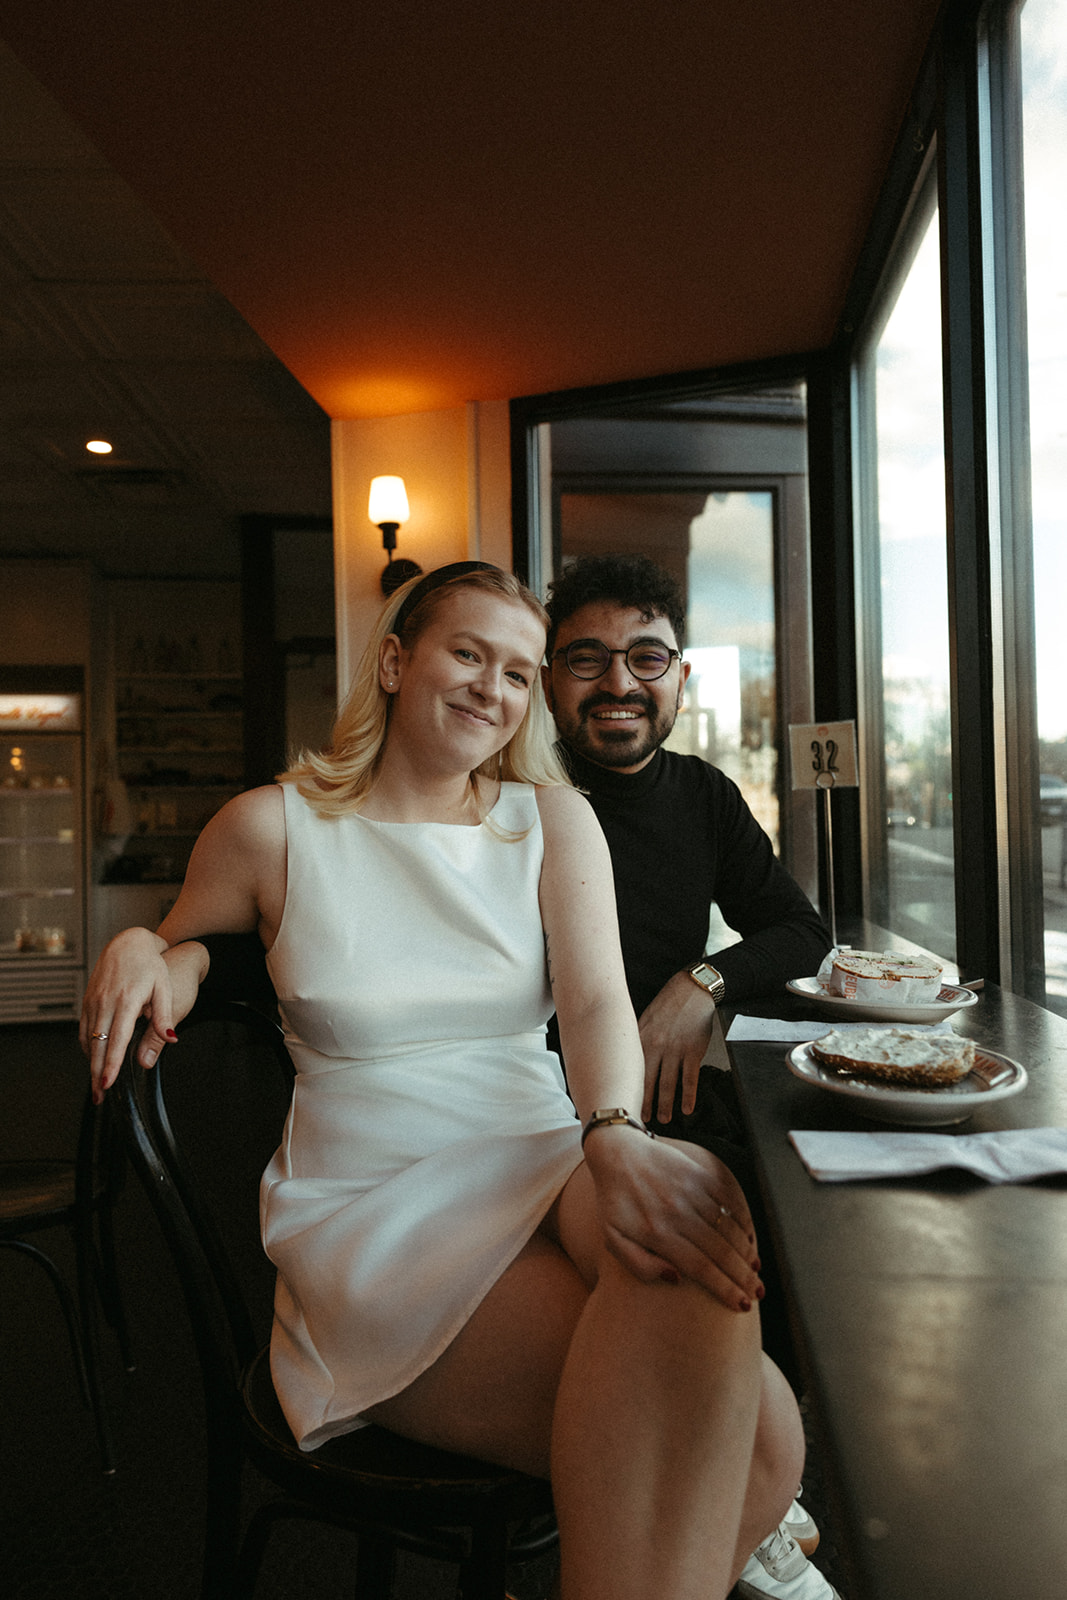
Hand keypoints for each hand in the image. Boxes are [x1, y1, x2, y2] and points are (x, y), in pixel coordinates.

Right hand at [80, 931, 205, 1102]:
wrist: (128, 943)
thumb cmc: (150, 965)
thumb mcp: (164, 988)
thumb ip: (164, 1016)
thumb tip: (170, 1039)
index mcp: (126, 1000)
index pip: (117, 1039)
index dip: (112, 1063)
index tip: (107, 1083)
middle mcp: (105, 1002)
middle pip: (98, 1045)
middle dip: (96, 1073)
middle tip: (99, 1097)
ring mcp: (93, 1001)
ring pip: (88, 1040)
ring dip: (91, 1064)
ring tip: (96, 1086)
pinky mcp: (87, 1001)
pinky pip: (83, 1029)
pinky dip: (87, 1047)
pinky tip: (93, 1059)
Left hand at [582, 1127, 761, 1313]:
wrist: (617, 1152)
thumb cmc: (615, 1201)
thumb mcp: (613, 1239)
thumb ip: (640, 1265)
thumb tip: (676, 1279)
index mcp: (657, 1232)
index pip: (700, 1267)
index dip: (724, 1288)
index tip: (741, 1304)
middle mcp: (677, 1212)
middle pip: (720, 1251)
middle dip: (743, 1276)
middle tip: (757, 1294)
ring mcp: (690, 1191)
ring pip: (728, 1227)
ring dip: (746, 1252)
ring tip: (756, 1271)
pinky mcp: (699, 1174)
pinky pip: (729, 1200)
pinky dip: (743, 1220)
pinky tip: (749, 1238)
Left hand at [638, 970, 717, 1121]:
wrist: (692, 990)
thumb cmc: (668, 1004)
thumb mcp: (645, 1018)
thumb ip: (638, 1040)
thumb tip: (629, 1061)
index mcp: (640, 1038)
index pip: (629, 1069)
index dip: (626, 1088)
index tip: (623, 1102)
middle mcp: (656, 1046)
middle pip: (647, 1081)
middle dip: (644, 1103)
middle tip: (641, 1120)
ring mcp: (675, 1049)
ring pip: (668, 1083)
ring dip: (665, 1104)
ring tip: (663, 1119)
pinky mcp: (693, 1051)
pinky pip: (690, 1078)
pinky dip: (689, 1096)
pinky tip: (687, 1109)